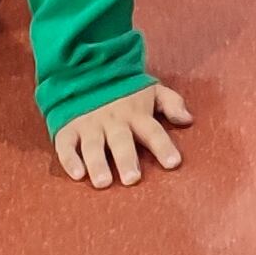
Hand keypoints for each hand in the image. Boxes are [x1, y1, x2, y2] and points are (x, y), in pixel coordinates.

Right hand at [52, 82, 192, 186]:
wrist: (87, 72)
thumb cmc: (125, 91)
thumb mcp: (152, 90)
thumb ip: (171, 103)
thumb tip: (188, 119)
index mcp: (136, 113)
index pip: (153, 131)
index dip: (163, 147)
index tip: (173, 163)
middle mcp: (113, 120)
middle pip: (121, 141)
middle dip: (127, 159)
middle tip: (132, 179)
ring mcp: (89, 124)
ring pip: (93, 146)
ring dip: (98, 164)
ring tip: (104, 182)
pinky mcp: (69, 129)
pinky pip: (67, 146)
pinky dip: (70, 160)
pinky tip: (77, 175)